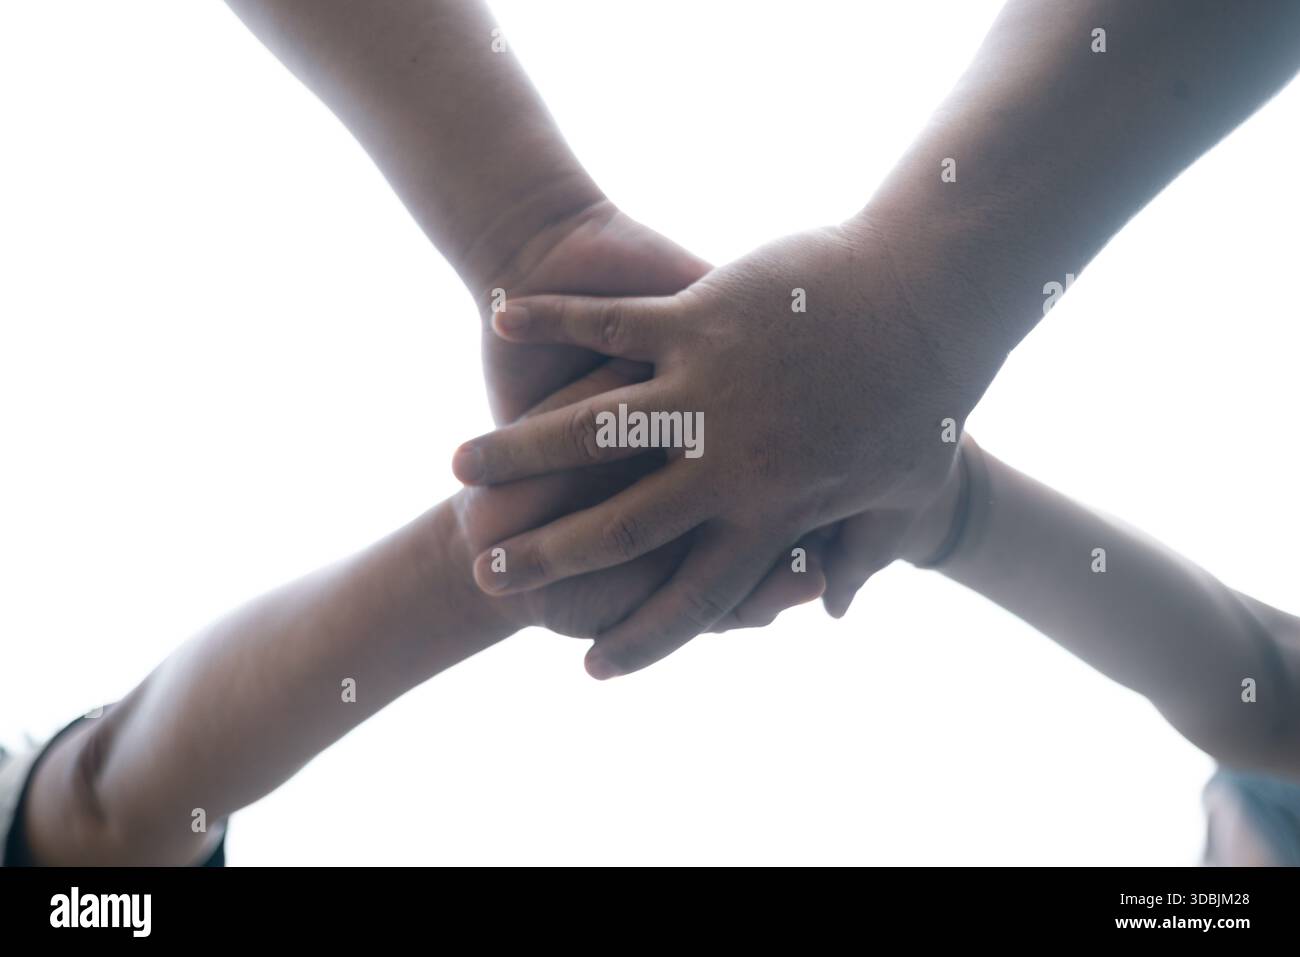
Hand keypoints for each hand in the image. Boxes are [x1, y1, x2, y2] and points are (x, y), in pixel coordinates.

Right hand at [454, 221, 983, 676]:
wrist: (936, 295)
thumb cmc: (930, 397)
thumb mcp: (901, 493)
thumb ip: (857, 553)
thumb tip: (832, 612)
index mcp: (774, 514)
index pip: (696, 599)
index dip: (643, 641)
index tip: (593, 670)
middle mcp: (727, 463)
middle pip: (619, 527)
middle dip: (546, 557)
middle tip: (485, 574)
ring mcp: (707, 388)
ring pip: (592, 429)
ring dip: (519, 450)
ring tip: (458, 466)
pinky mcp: (698, 316)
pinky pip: (608, 323)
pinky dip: (552, 320)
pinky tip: (499, 320)